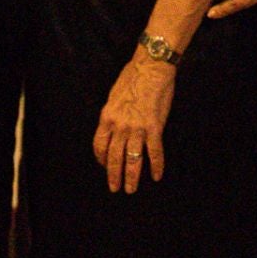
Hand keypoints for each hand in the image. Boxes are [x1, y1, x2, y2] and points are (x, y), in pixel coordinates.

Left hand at [92, 54, 175, 192]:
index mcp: (107, 117)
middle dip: (114, 175)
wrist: (151, 68)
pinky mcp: (154, 127)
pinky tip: (157, 176)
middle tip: (115, 188)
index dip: (101, 159)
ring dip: (132, 176)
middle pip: (114, 157)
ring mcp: (137, 128)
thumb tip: (113, 128)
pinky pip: (154, 152)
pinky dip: (156, 166)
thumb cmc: (132, 78)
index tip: (104, 166)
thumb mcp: (114, 97)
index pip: (99, 145)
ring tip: (131, 189)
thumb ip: (113, 115)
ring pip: (132, 159)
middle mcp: (120, 126)